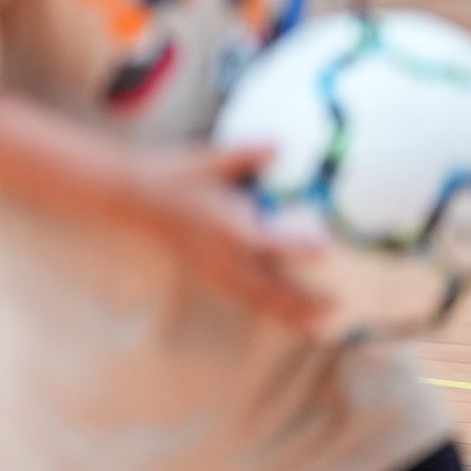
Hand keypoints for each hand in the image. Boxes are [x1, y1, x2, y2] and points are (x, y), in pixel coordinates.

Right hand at [123, 144, 326, 332]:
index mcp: (225, 227)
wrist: (132, 198)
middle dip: (303, 299)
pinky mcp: (207, 273)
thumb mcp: (207, 160)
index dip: (296, 247)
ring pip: (257, 299)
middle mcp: (223, 255)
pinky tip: (284, 316)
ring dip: (289, 314)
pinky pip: (241, 297)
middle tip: (338, 305)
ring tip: (320, 326)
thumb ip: (246, 154)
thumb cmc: (172, 176)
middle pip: (269, 286)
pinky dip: (266, 310)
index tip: (326, 248)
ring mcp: (214, 268)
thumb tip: (279, 144)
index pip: (266, 242)